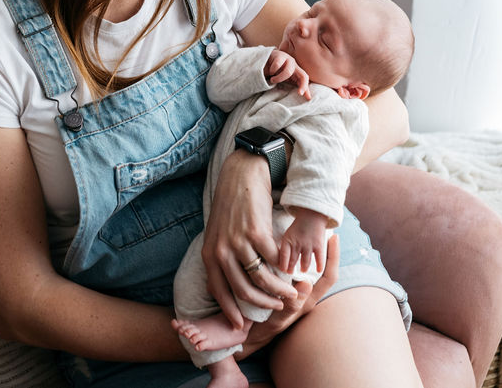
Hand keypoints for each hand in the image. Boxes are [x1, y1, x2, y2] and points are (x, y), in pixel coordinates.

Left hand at [202, 149, 298, 327]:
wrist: (241, 176)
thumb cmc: (231, 206)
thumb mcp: (216, 234)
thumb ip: (219, 258)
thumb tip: (220, 285)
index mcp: (209, 255)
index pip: (219, 292)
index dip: (230, 311)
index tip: (240, 325)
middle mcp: (221, 251)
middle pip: (243, 290)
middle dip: (262, 304)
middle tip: (276, 307)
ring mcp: (238, 242)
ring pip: (261, 278)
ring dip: (278, 290)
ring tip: (289, 292)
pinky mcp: (256, 232)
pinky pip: (273, 260)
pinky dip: (285, 269)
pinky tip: (292, 271)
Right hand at [236, 234, 339, 357]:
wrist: (243, 336)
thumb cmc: (262, 331)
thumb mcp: (276, 320)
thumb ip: (290, 306)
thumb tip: (305, 284)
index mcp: (306, 301)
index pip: (327, 277)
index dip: (333, 258)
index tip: (334, 237)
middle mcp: (301, 293)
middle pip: (320, 268)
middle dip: (322, 247)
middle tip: (320, 226)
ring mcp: (290, 288)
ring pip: (304, 265)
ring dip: (307, 248)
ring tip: (305, 230)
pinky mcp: (277, 284)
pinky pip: (287, 266)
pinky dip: (289, 254)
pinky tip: (283, 241)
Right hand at [265, 49, 309, 98]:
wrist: (262, 60)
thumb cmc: (274, 71)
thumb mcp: (282, 80)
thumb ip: (291, 86)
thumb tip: (305, 97)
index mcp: (295, 71)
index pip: (304, 78)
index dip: (305, 87)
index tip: (304, 96)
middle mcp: (294, 65)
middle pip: (303, 75)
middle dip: (303, 85)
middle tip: (299, 93)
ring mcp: (287, 59)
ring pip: (288, 72)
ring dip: (279, 78)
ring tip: (272, 80)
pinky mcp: (279, 54)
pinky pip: (277, 65)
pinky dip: (272, 70)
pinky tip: (269, 71)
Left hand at [278, 208, 329, 273]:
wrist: (312, 213)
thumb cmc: (299, 226)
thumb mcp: (288, 234)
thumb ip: (285, 247)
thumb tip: (280, 260)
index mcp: (288, 240)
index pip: (283, 256)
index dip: (282, 265)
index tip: (283, 271)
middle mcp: (297, 243)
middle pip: (293, 260)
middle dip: (291, 268)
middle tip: (290, 274)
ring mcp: (308, 245)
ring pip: (305, 262)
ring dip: (303, 267)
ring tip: (302, 270)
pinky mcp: (319, 245)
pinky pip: (319, 259)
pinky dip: (319, 265)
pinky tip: (319, 271)